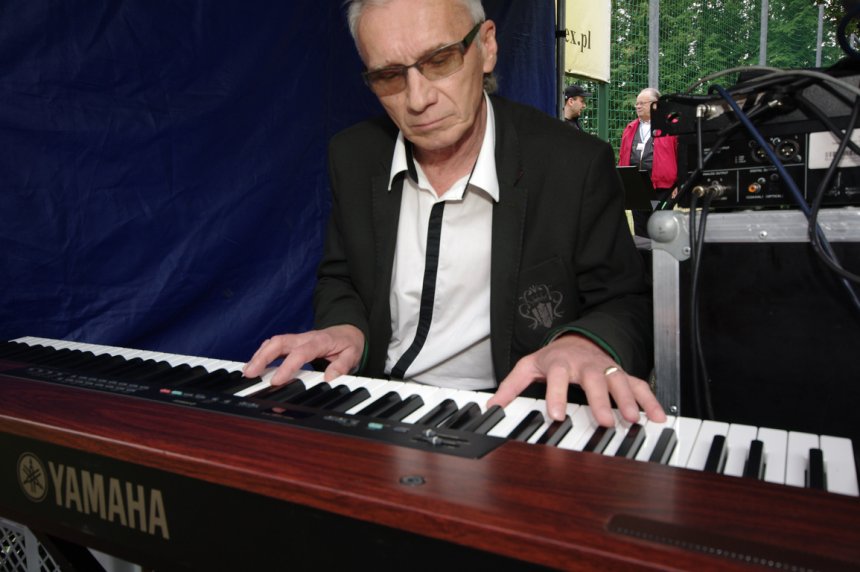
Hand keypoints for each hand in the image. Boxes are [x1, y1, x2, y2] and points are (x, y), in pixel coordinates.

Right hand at [243, 325, 364, 385]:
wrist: (349, 331)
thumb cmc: (349, 344)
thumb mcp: (353, 354)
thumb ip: (342, 366)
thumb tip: (329, 378)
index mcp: (320, 341)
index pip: (300, 353)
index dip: (286, 366)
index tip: (275, 381)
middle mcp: (305, 337)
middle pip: (279, 342)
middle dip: (262, 357)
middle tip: (250, 374)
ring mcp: (297, 338)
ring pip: (273, 342)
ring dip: (258, 355)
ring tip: (247, 372)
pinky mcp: (292, 342)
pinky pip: (274, 345)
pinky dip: (262, 353)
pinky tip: (254, 365)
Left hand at [486, 335, 665, 426]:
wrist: (576, 340)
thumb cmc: (552, 358)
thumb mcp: (528, 367)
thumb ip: (511, 386)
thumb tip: (492, 405)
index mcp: (560, 363)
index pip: (557, 377)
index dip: (556, 395)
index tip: (556, 415)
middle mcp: (585, 364)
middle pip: (594, 379)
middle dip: (599, 400)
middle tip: (604, 421)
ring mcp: (605, 368)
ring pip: (619, 381)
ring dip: (627, 400)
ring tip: (632, 419)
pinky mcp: (620, 374)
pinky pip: (638, 385)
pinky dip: (650, 400)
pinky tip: (657, 416)